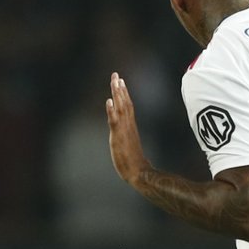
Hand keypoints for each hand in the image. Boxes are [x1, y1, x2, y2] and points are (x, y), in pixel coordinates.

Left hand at [106, 72, 150, 187]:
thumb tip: (127, 134)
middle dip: (120, 89)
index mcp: (131, 127)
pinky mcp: (118, 137)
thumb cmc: (134, 163)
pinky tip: (109, 101)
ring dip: (117, 95)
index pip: (128, 106)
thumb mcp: (129, 145)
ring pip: (121, 108)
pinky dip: (112, 111)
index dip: (124, 93)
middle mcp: (128, 126)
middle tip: (116, 75)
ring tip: (115, 82)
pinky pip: (115, 121)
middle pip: (125, 103)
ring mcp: (124, 131)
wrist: (139, 173)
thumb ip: (128, 137)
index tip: (121, 81)